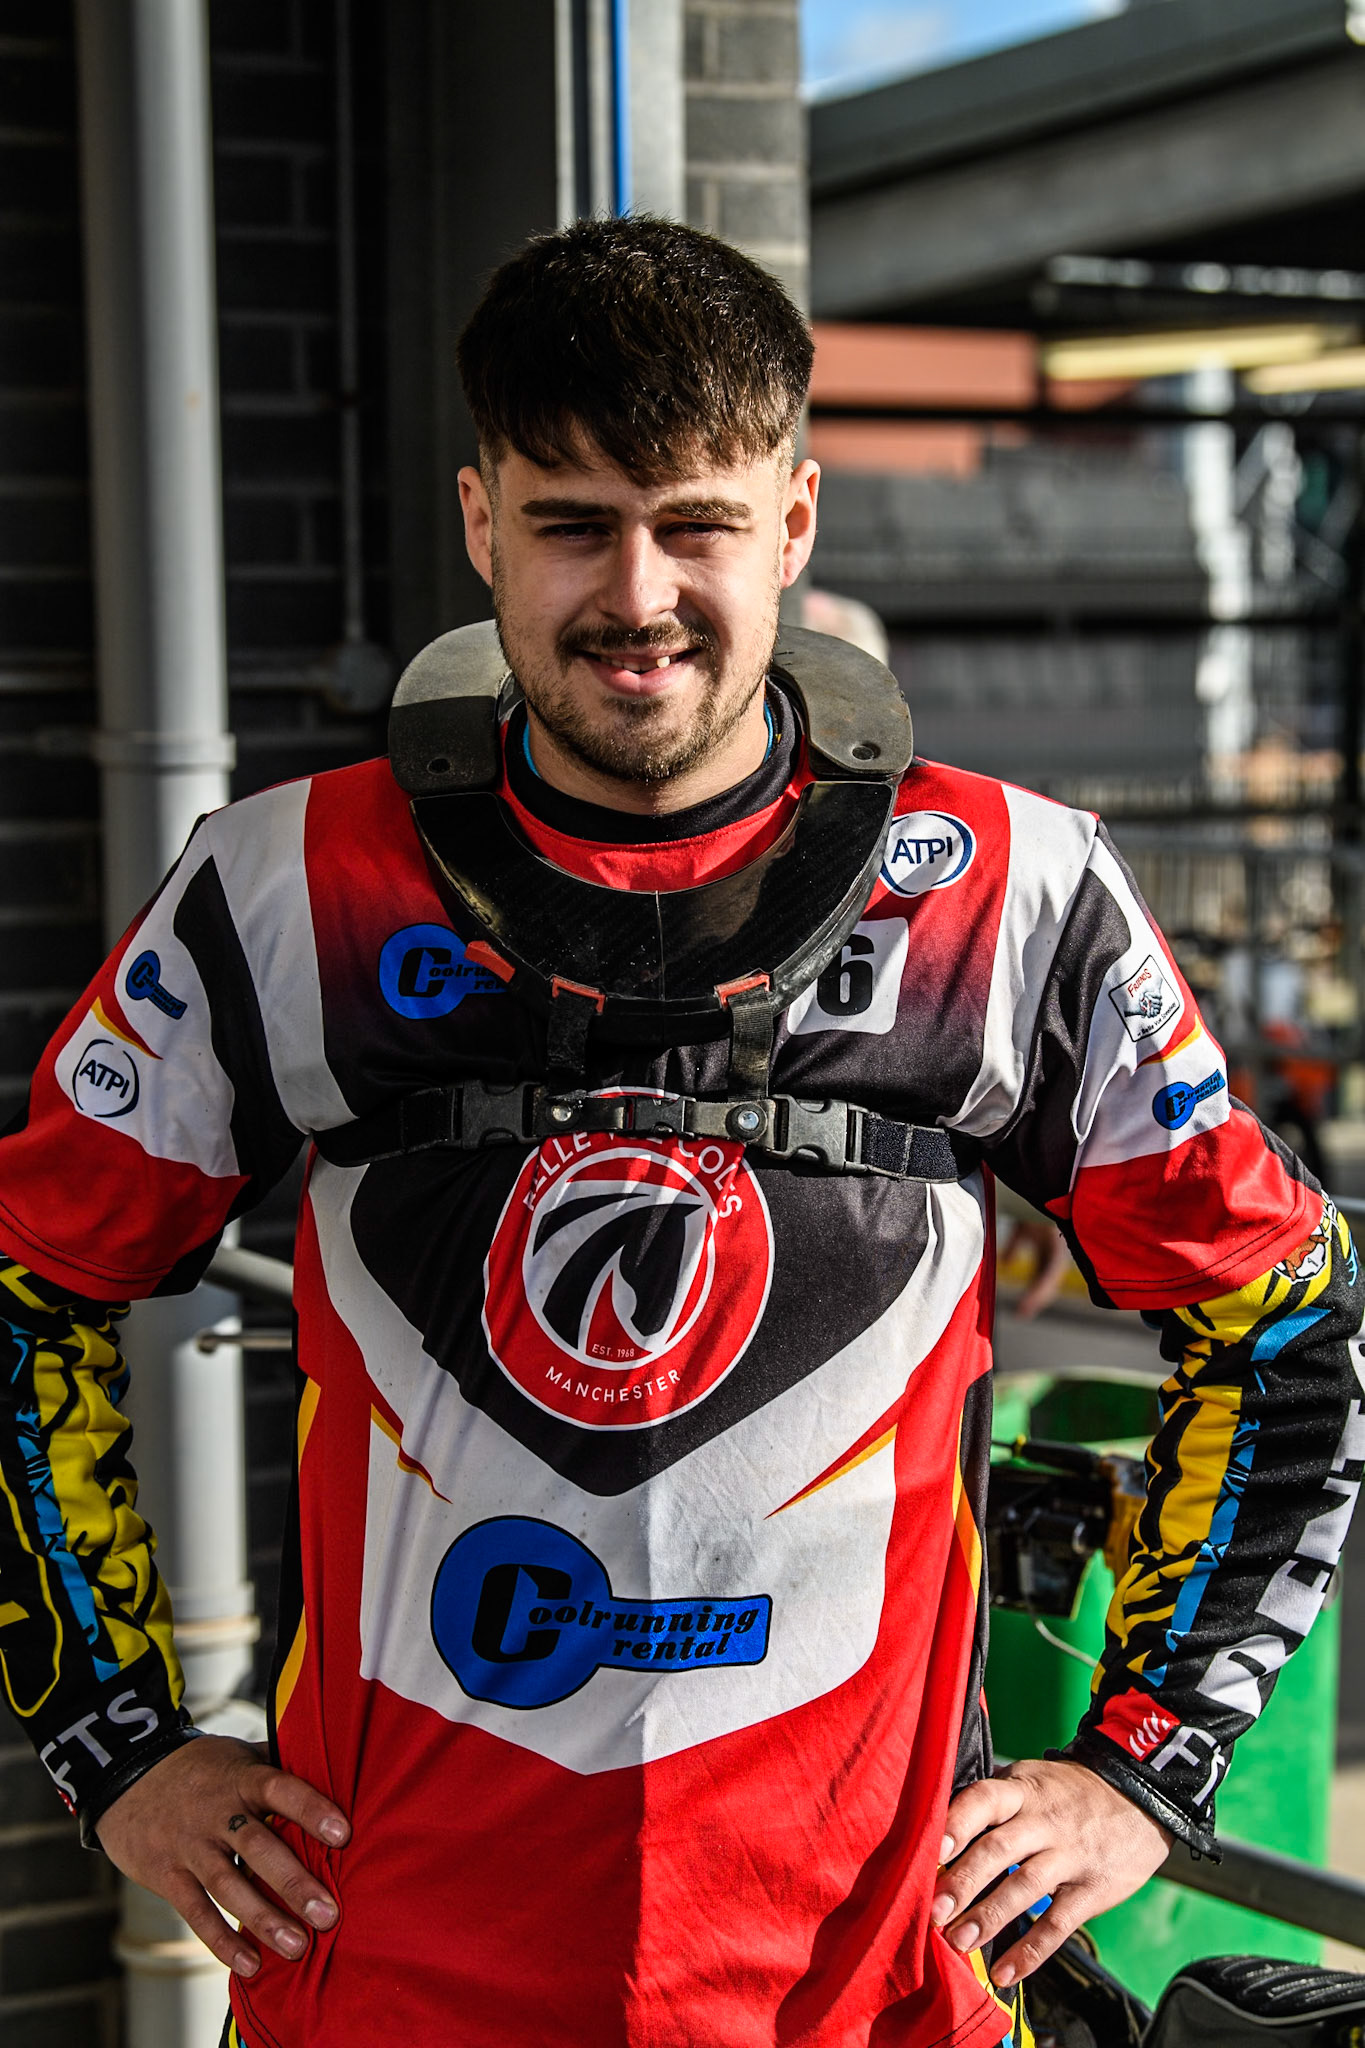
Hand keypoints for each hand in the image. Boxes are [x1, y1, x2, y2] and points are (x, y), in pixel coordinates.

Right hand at [94, 1735, 351, 1978]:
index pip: (281, 1789)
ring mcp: (190, 1846)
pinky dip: (222, 1941)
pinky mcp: (167, 1876)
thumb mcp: (238, 1755)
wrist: (127, 1778)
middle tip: (328, 1914)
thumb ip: (279, 1764)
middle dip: (293, 1882)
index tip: (343, 1835)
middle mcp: (217, 1812)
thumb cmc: (201, 1768)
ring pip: (228, 1885)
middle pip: (257, 1846)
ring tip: (297, 1947)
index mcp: (242, 1778)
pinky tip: (250, 1964)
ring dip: (263, 1920)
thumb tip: (335, 1765)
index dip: (311, 1810)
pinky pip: (196, 1912)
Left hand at [933, 1758, 1170, 1987]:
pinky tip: (1003, 1974)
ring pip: (1025, 1888)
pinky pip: (1058, 1924)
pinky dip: (1030, 1952)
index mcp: (1022, 1790)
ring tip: (958, 1943)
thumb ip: (993, 1802)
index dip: (957, 1823)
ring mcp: (1069, 1855)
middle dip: (963, 1882)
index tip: (932, 1850)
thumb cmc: (1066, 1793)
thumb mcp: (1031, 1780)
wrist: (1139, 1797)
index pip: (984, 1800)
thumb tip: (935, 1831)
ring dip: (989, 1917)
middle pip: (998, 1849)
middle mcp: (1043, 1821)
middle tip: (932, 1912)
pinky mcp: (1091, 1889)